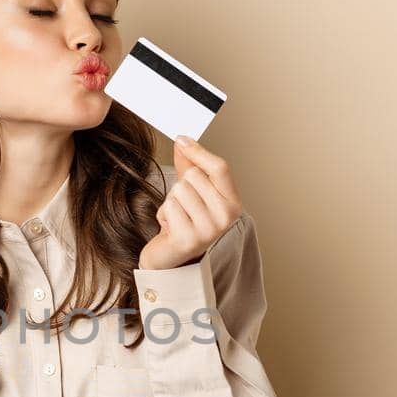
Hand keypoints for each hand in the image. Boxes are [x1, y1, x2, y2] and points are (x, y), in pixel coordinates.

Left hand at [137, 136, 243, 269]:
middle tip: (184, 206)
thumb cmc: (185, 220)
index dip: (199, 151)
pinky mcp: (188, 239)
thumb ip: (190, 165)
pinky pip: (168, 207)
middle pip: (194, 176)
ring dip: (171, 202)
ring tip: (177, 217)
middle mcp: (225, 217)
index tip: (182, 140)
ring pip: (179, 190)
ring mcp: (208, 230)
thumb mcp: (192, 190)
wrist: (173, 257)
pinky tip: (171, 227)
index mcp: (233, 203)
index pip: (220, 168)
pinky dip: (163, 214)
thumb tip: (183, 140)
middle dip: (181, 186)